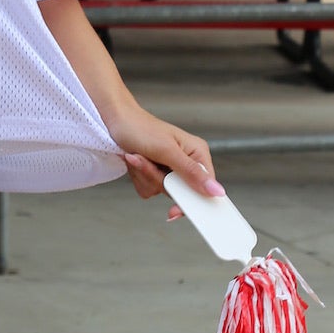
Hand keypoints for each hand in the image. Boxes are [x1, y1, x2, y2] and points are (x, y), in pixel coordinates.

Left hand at [106, 104, 220, 220]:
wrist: (116, 120)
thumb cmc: (141, 128)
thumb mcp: (168, 151)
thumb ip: (191, 173)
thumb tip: (217, 191)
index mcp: (197, 154)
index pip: (205, 187)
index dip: (192, 200)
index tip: (174, 211)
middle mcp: (186, 163)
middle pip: (179, 192)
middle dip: (159, 180)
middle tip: (148, 162)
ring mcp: (169, 170)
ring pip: (160, 191)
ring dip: (146, 176)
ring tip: (139, 156)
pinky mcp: (154, 173)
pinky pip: (148, 189)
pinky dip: (138, 177)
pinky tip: (134, 160)